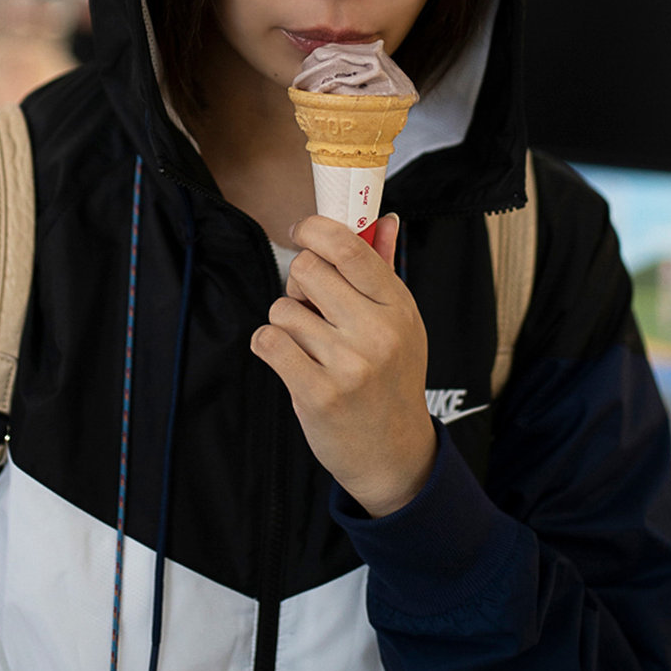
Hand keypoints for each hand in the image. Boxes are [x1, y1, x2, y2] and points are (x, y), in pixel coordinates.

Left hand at [251, 213, 436, 516]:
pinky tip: (289, 360)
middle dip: (298, 283)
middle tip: (311, 308)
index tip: (301, 232)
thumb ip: (384, 267)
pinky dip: (269, 347)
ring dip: (286, 324)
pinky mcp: (318, 394)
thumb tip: (383, 217)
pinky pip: (268, 342)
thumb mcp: (402, 322)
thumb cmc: (392, 379)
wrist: (395, 453)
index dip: (314, 229)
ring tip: (310, 347)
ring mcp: (349, 364)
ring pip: (282, 309)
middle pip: (306, 269)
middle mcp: (377, 331)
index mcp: (398, 306)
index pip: (347, 246)